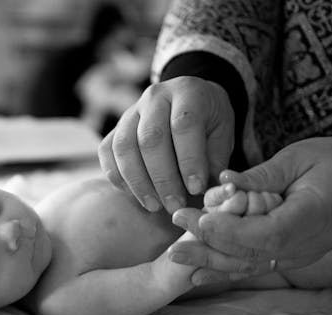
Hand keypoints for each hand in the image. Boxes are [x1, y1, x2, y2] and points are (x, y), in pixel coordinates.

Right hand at [98, 76, 234, 213]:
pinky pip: (107, 152)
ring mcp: (130, 111)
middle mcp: (155, 97)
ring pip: (124, 146)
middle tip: (174, 205)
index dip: (189, 159)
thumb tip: (208, 192)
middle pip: (150, 137)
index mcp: (188, 92)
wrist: (189, 103)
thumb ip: (216, 160)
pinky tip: (135, 195)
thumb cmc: (209, 123)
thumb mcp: (223, 134)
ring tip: (154, 206)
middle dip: (162, 177)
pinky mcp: (115, 128)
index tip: (197, 189)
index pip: (184, 124)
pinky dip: (118, 177)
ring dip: (138, 181)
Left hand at [168, 136, 331, 283]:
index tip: (200, 222)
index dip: (232, 231)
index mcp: (312, 216)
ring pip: (249, 265)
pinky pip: (253, 267)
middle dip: (209, 247)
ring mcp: (297, 256)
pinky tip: (196, 275)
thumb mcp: (298, 158)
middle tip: (174, 241)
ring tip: (176, 258)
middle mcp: (305, 245)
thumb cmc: (329, 161)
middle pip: (252, 254)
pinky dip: (224, 271)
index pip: (267, 233)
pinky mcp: (288, 258)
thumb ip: (262, 175)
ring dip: (210, 263)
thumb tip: (223, 181)